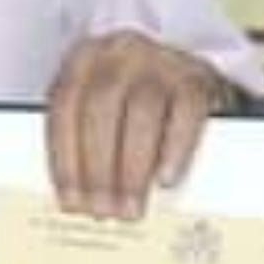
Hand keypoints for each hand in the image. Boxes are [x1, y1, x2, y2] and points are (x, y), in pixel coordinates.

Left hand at [45, 30, 226, 220]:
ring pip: (141, 111)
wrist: (190, 74)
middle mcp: (120, 52)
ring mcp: (161, 60)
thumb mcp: (105, 107)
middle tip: (104, 211)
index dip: (65, 160)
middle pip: (100, 110)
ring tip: (132, 206)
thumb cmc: (137, 100)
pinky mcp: (197, 76)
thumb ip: (88, 137)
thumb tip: (79, 196)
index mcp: (85, 59)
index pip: (65, 109)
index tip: (71, 202)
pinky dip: (175, 149)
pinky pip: (186, 112)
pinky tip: (166, 179)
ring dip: (132, 167)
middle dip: (98, 168)